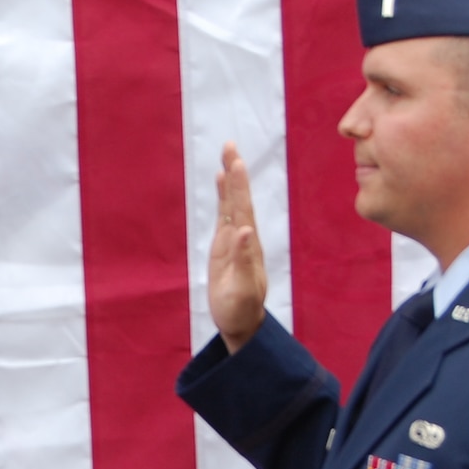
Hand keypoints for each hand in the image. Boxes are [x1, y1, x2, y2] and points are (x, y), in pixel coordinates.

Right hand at [207, 142, 268, 351]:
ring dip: (231, 179)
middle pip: (239, 199)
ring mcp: (233, 239)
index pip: (243, 210)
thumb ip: (243, 260)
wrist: (240, 322)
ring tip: (227, 154)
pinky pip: (224, 213)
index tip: (235, 163)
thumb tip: (244, 230)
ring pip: (232, 203)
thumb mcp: (242, 289)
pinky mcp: (224, 244)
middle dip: (235, 173)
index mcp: (248, 245)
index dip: (239, 187)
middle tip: (230, 145)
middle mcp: (243, 237)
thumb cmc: (240, 309)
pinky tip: (221, 179)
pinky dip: (223, 195)